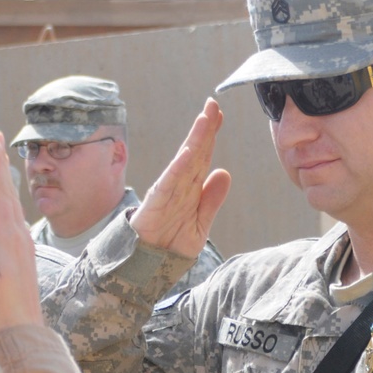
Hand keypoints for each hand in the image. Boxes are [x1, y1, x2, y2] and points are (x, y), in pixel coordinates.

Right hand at [0, 131, 42, 342]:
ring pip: (13, 207)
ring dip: (6, 184)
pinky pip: (15, 222)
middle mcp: (18, 238)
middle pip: (8, 195)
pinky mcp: (23, 259)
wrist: (23, 338)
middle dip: (1, 166)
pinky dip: (9, 206)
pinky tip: (7, 210)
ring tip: (1, 166)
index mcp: (5, 237)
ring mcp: (23, 248)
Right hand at [130, 98, 230, 257]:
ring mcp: (167, 192)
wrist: (149, 267)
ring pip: (184, 162)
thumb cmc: (171, 245)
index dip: (210, 135)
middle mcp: (179, 186)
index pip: (203, 157)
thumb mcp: (200, 224)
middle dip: (204, 128)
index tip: (219, 114)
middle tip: (212, 104)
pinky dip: (179, 168)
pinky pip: (169, 183)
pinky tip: (188, 152)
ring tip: (204, 119)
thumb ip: (211, 200)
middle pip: (195, 152)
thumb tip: (224, 173)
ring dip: (195, 140)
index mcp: (190, 189)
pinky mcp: (156, 204)